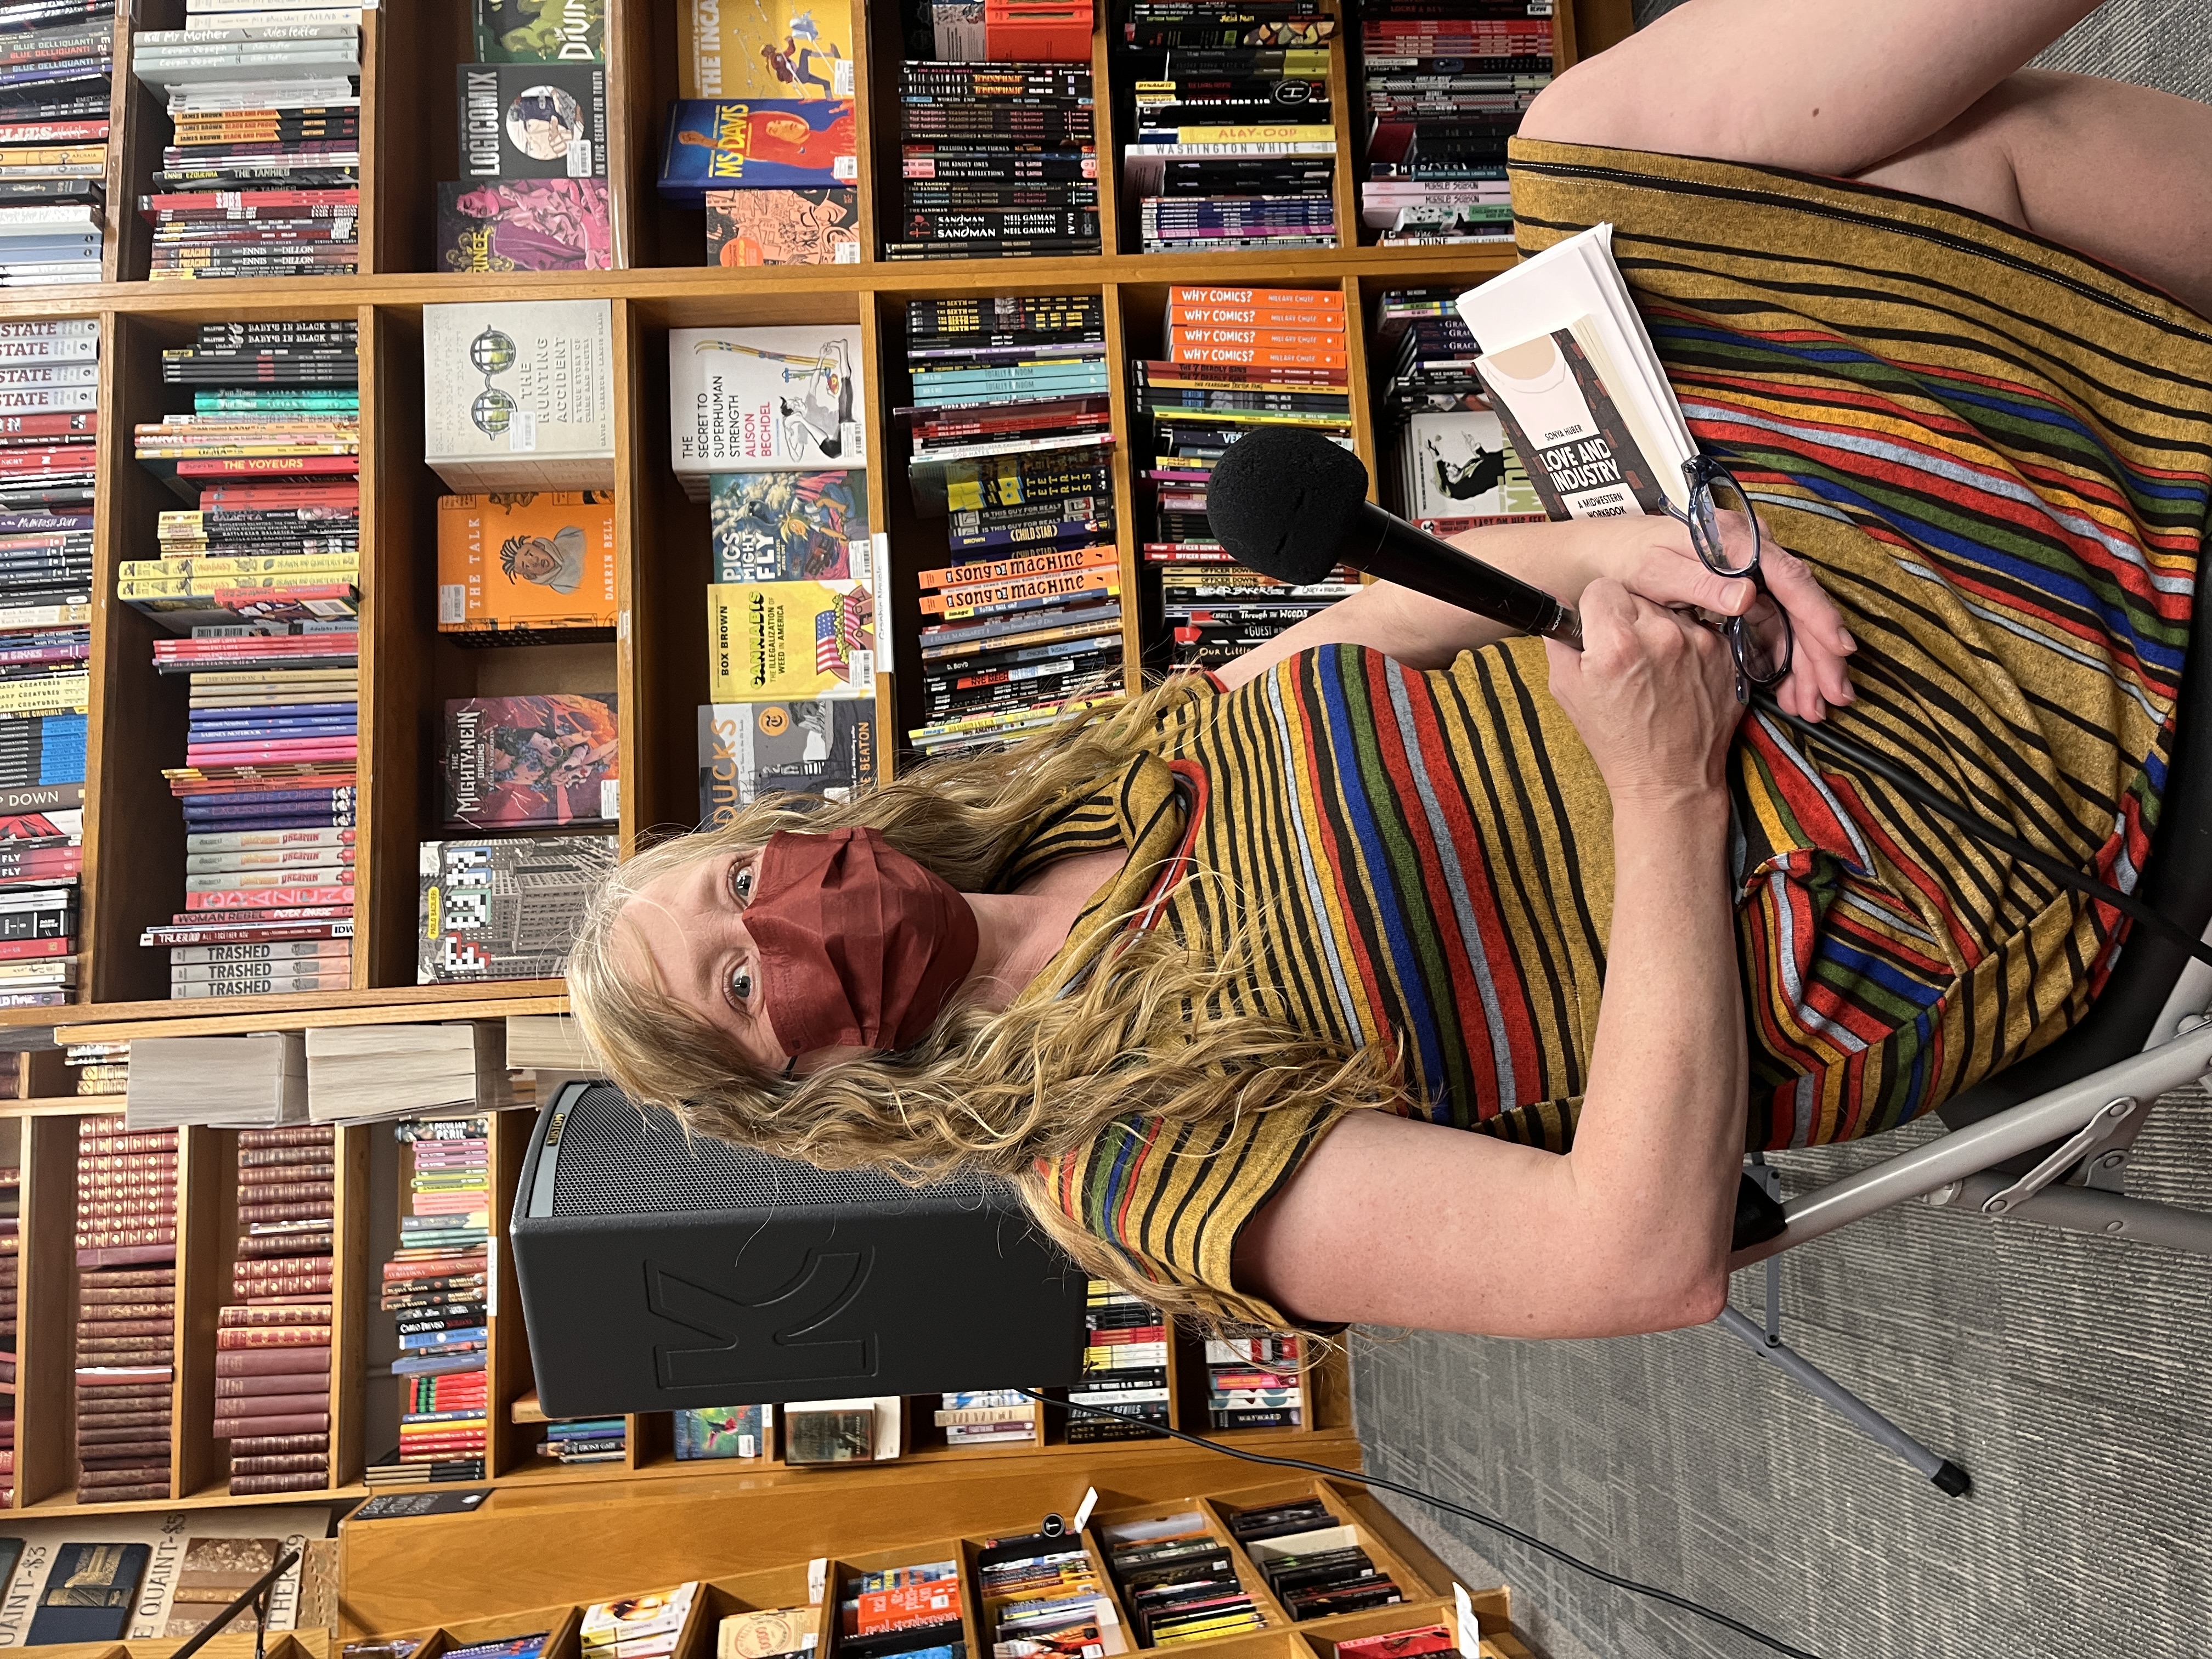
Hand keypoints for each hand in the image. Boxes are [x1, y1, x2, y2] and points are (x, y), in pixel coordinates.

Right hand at [1545, 578, 1743, 811]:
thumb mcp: (1567, 690)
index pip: (1602, 587)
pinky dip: (1687, 644)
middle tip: (1626, 654)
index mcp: (1616, 643)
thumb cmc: (1616, 740)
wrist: (1670, 780)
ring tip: (1654, 667)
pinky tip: (1678, 674)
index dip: (1595, 609)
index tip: (1599, 630)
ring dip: (1659, 627)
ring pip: (1670, 607)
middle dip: (1626, 617)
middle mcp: (1661, 635)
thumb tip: (1554, 601)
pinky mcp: (1725, 654)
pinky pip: (1699, 628)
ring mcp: (1699, 642)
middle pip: (1637, 594)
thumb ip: (1557, 639)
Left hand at [1559, 511, 1855, 722]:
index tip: (1835, 649)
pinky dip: (1787, 664)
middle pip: (1800, 604)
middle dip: (1821, 653)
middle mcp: (1752, 555)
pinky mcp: (1747, 599)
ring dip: (1808, 666)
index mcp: (1735, 541)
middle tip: (1835, 695)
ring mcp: (1753, 578)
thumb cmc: (1626, 559)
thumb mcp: (1653, 570)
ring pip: (1793, 623)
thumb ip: (1697, 582)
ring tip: (1816, 706)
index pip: (1788, 578)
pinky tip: (1793, 695)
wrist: (1608, 557)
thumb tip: (1746, 595)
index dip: (1815, 615)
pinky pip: (1776, 632)